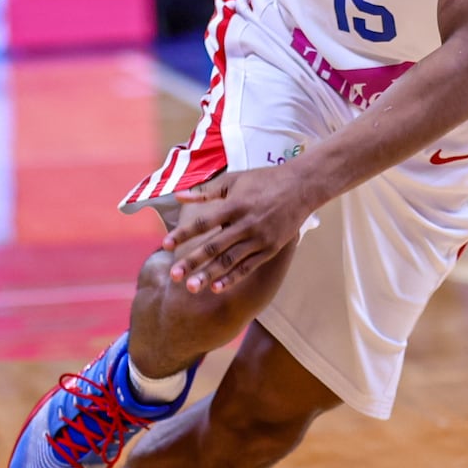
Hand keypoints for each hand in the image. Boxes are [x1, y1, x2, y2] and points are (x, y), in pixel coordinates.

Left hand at [163, 166, 317, 293]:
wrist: (302, 187)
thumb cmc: (265, 180)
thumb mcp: (234, 180)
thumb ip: (206, 191)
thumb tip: (179, 195)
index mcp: (235, 205)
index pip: (204, 222)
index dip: (183, 234)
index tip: (165, 245)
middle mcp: (246, 224)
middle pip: (215, 246)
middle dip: (192, 262)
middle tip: (174, 276)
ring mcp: (259, 239)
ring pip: (230, 261)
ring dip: (209, 275)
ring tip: (191, 287)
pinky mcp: (270, 249)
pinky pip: (248, 267)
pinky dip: (232, 278)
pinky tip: (217, 288)